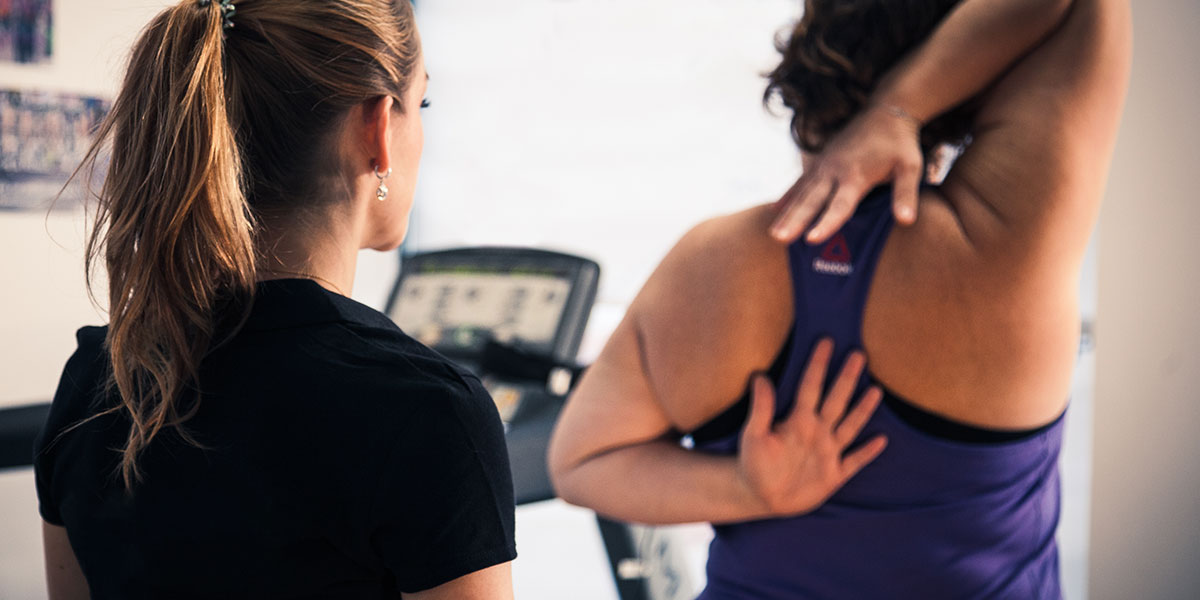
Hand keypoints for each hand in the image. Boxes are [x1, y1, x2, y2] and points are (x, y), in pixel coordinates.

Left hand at [736, 339, 887, 517]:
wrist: (758, 495)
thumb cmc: (753, 463)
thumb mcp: (754, 435)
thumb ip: (761, 408)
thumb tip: (758, 376)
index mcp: (798, 420)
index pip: (811, 386)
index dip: (818, 364)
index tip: (826, 341)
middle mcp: (817, 431)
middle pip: (836, 400)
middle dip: (847, 379)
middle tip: (859, 354)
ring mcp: (828, 452)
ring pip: (850, 426)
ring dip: (862, 410)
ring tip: (876, 390)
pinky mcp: (834, 475)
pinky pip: (855, 461)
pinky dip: (867, 452)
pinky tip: (881, 440)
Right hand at [770, 104, 924, 243]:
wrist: (885, 112)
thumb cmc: (900, 144)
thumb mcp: (910, 167)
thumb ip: (905, 194)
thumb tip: (907, 220)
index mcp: (856, 175)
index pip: (840, 205)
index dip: (826, 223)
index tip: (812, 240)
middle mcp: (834, 171)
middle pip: (812, 201)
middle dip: (795, 220)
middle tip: (779, 238)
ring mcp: (824, 166)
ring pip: (802, 193)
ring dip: (787, 214)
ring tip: (774, 234)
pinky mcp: (820, 162)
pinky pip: (801, 182)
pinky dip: (789, 196)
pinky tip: (775, 210)